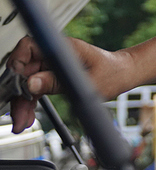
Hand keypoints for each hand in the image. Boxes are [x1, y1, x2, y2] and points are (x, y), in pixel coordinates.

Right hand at [7, 36, 132, 133]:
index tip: (16, 85)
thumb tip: (31, 83)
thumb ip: (58, 83)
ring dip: (22, 101)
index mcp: (64, 48)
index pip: (29, 47)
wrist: (125, 73)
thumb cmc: (114, 73)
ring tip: (22, 122)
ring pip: (28, 81)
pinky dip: (30, 101)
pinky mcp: (54, 74)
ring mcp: (54, 63)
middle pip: (25, 69)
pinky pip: (36, 86)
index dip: (17, 64)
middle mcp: (55, 53)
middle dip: (18, 93)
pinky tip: (28, 116)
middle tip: (18, 116)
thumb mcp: (87, 83)